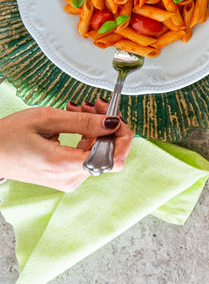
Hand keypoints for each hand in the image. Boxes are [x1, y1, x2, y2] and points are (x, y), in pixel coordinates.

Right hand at [0, 101, 133, 191]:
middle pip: (108, 153)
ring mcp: (67, 180)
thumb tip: (113, 123)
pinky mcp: (65, 176)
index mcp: (64, 166)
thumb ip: (84, 122)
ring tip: (80, 109)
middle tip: (95, 104)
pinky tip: (77, 121)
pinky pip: (87, 156)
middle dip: (107, 126)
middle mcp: (69, 178)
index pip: (113, 159)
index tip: (116, 117)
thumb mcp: (47, 119)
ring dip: (96, 128)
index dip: (122, 137)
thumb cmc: (8, 135)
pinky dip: (87, 136)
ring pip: (99, 152)